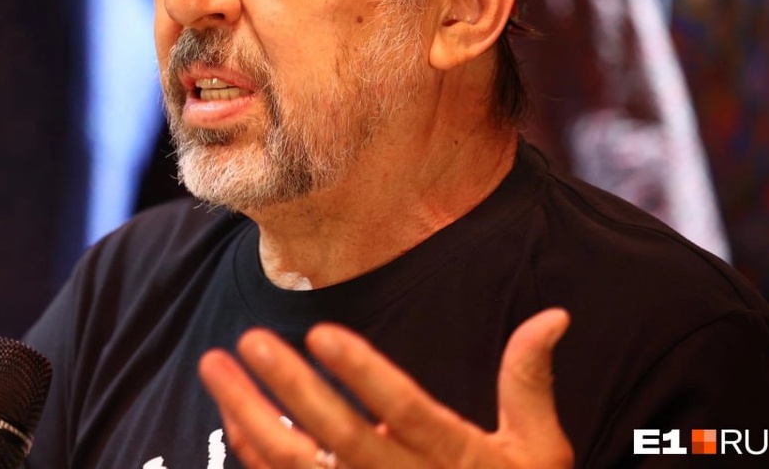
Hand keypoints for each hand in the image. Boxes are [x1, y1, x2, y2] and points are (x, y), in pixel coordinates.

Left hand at [198, 308, 572, 467]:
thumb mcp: (539, 451)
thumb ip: (529, 383)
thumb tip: (553, 315)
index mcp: (457, 459)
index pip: (407, 413)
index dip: (365, 376)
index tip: (323, 331)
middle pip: (340, 439)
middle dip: (292, 388)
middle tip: (252, 339)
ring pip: (299, 465)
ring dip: (251, 415)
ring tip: (215, 365)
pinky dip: (255, 454)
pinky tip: (231, 415)